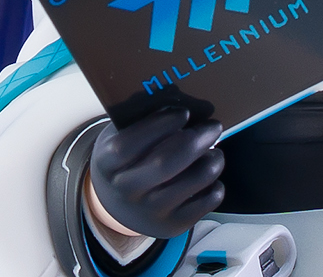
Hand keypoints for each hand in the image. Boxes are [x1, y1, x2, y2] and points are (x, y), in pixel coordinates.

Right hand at [87, 108, 225, 238]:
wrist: (119, 205)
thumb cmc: (127, 158)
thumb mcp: (120, 137)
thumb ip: (141, 120)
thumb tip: (180, 96)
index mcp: (107, 164)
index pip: (129, 145)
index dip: (159, 126)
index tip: (183, 113)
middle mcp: (125, 191)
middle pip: (165, 164)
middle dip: (196, 141)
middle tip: (214, 126)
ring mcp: (149, 212)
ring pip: (191, 182)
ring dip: (211, 161)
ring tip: (214, 151)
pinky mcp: (171, 226)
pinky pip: (205, 202)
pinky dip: (215, 185)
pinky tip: (209, 175)